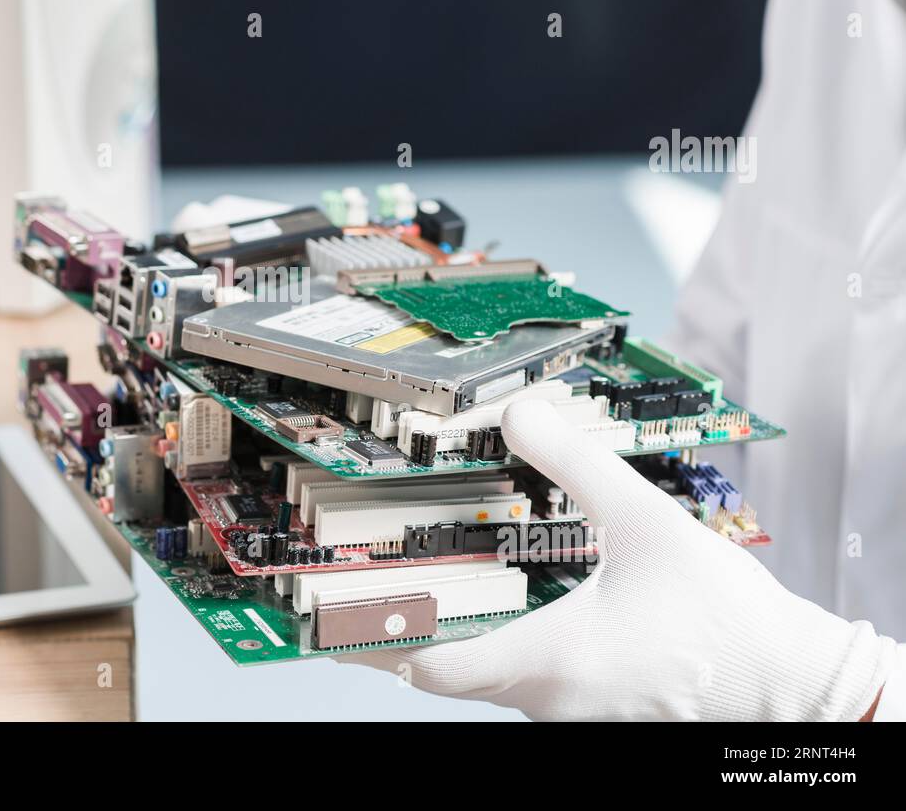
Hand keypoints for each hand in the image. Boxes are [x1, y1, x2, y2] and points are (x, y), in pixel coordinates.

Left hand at [339, 399, 895, 719]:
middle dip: (407, 635)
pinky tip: (514, 614)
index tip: (334, 617)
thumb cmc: (727, 623)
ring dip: (458, 639)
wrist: (793, 687)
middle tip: (371, 592)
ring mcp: (573, 715)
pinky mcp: (596, 713)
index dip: (375, 641)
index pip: (431, 665)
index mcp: (550, 658)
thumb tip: (523, 412)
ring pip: (489, 681)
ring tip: (431, 591)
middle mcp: (550, 698)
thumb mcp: (647, 522)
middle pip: (449, 674)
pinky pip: (529, 686)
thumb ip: (576, 462)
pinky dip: (504, 651)